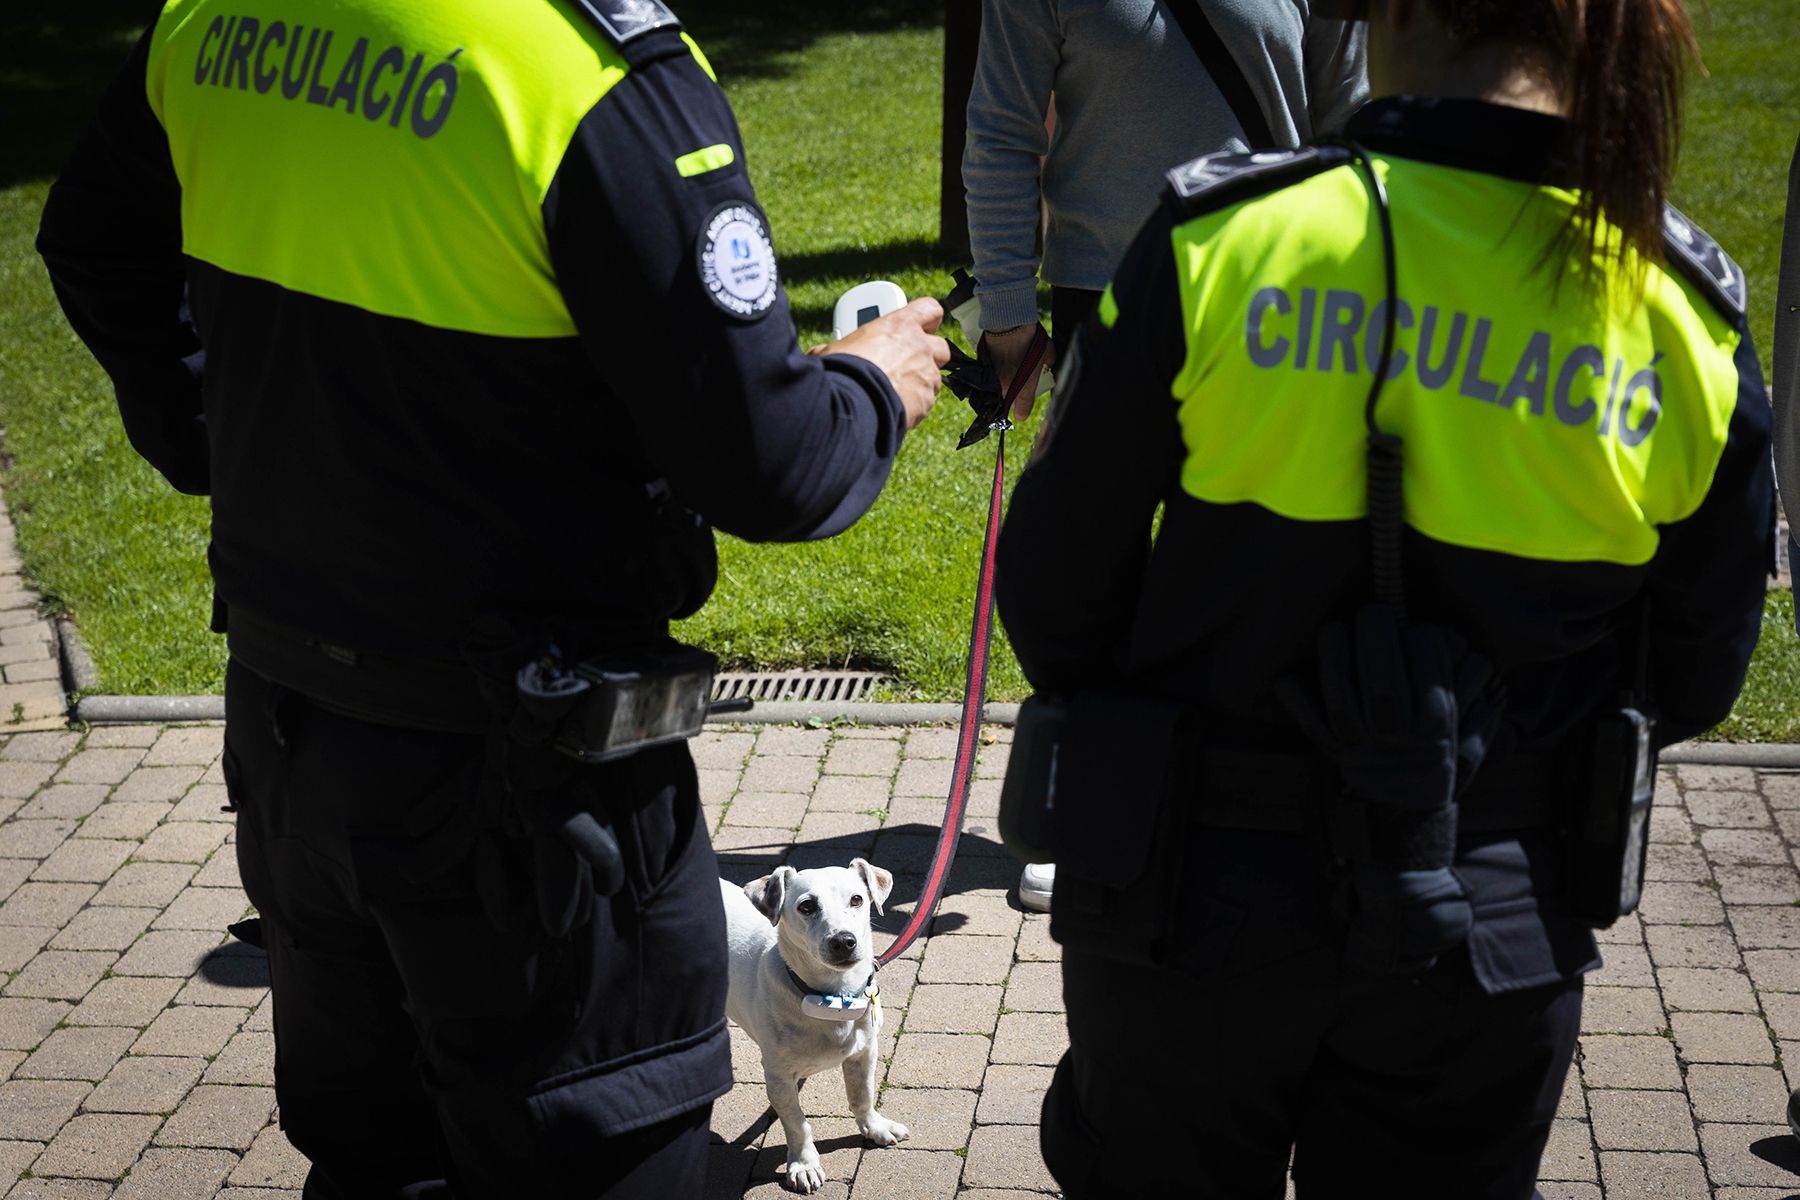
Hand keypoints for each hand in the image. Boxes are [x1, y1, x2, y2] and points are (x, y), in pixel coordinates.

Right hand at [820, 298, 950, 429]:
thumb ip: (839, 347)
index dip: (927, 318)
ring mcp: (927, 376)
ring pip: (934, 378)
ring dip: (919, 383)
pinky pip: (925, 402)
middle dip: (928, 355)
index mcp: (900, 326)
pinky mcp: (926, 402)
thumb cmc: (844, 371)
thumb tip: (821, 352)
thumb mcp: (834, 350)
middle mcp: (920, 347)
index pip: (929, 309)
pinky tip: (894, 409)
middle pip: (941, 346)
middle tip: (907, 363)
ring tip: (895, 391)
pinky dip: (914, 406)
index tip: (920, 325)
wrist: (854, 405)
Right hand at [982, 324, 1056, 419]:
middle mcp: (1005, 389)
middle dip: (1011, 395)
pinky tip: (999, 361)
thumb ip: (1049, 363)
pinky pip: (988, 376)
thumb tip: (1049, 364)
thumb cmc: (1032, 340)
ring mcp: (992, 380)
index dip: (1022, 411)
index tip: (1022, 411)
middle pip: (1006, 400)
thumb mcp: (1048, 353)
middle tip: (1018, 381)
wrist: (1010, 324)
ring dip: (1000, 384)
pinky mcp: (982, 367)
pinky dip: (993, 372)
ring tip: (1008, 370)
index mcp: (1023, 390)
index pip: (1021, 412)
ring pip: (996, 389)